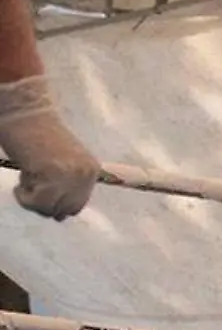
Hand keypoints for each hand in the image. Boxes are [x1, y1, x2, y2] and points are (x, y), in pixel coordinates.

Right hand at [0, 75, 98, 219]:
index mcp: (91, 170)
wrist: (25, 112)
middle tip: (30, 180)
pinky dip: (23, 195)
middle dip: (44, 202)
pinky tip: (23, 174)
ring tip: (28, 173)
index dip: (55, 202)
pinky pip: (35, 203)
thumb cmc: (35, 135)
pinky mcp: (52, 175)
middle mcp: (85, 175)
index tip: (39, 185)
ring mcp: (71, 176)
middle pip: (64, 211)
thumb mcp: (60, 163)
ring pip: (49, 209)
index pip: (76, 205)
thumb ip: (66, 186)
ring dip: (32, 197)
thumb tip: (62, 217)